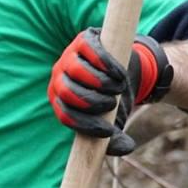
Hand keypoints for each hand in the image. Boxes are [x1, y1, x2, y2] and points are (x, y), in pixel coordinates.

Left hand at [48, 29, 171, 156]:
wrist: (127, 70)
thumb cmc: (114, 100)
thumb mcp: (114, 121)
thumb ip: (115, 139)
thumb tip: (125, 149)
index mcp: (60, 100)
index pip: (64, 115)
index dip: (86, 125)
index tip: (108, 131)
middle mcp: (59, 77)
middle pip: (66, 91)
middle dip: (92, 102)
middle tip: (112, 104)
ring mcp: (69, 56)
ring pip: (77, 71)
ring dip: (101, 83)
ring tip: (118, 88)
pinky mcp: (84, 39)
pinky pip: (91, 51)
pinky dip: (107, 64)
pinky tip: (120, 74)